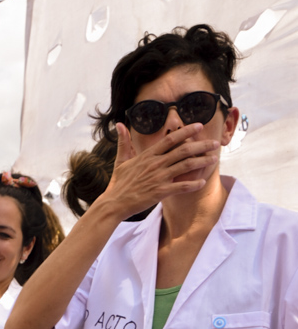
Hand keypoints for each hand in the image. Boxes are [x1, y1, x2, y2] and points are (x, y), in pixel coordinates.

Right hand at [103, 123, 219, 218]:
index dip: (186, 131)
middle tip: (215, 143)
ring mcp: (158, 178)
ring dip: (202, 161)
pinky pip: (181, 186)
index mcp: (148, 155)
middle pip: (183, 150)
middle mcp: (155, 164)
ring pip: (186, 165)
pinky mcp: (160, 192)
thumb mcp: (120, 160)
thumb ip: (124, 142)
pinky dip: (193, 184)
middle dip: (201, 145)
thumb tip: (119, 124)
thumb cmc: (119, 183)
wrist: (114, 203)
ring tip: (214, 158)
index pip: (170, 139)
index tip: (199, 126)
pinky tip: (203, 182)